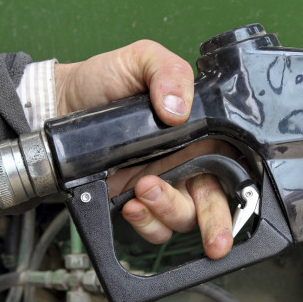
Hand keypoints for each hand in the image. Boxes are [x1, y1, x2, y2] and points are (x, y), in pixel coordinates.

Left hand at [54, 41, 233, 259]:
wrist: (61, 101)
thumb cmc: (106, 79)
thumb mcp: (142, 58)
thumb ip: (169, 73)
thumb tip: (178, 109)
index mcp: (199, 134)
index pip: (230, 166)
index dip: (241, 190)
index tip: (238, 206)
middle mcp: (185, 163)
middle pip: (212, 205)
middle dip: (217, 227)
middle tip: (215, 243)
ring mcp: (161, 185)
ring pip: (180, 217)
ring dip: (167, 210)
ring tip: (144, 188)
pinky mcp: (134, 200)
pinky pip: (151, 226)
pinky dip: (144, 221)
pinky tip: (130, 202)